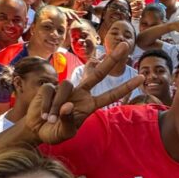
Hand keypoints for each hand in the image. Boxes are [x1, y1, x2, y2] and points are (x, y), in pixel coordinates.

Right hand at [23, 43, 143, 144]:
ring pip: (66, 86)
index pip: (111, 95)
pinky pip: (51, 91)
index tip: (142, 78)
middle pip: (98, 73)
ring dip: (57, 104)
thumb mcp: (64, 133)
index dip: (125, 87)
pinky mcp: (50, 86)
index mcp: (89, 106)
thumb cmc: (54, 132)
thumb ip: (68, 120)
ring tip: (50, 118)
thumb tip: (67, 105)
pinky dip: (47, 105)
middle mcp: (80, 94)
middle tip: (126, 44)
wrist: (36, 130)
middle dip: (112, 59)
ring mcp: (65, 89)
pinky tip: (43, 114)